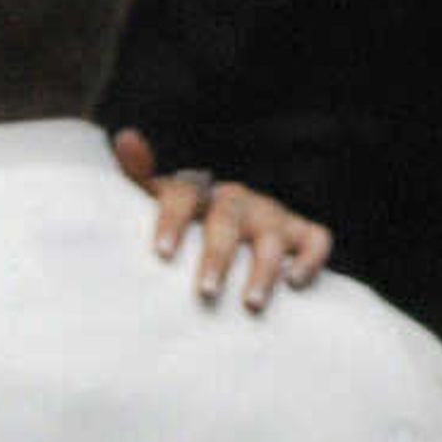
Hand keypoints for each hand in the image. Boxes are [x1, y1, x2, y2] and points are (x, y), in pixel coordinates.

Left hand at [112, 127, 331, 310]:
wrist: (239, 227)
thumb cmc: (193, 221)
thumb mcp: (163, 199)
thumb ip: (141, 175)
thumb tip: (125, 137)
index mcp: (201, 193)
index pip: (186, 196)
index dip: (174, 221)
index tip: (162, 254)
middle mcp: (238, 201)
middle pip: (228, 221)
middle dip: (218, 257)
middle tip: (206, 292)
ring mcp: (272, 216)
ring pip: (271, 238)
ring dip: (263, 270)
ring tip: (251, 304)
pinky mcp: (302, 233)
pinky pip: (316, 240)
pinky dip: (310, 258)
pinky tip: (295, 282)